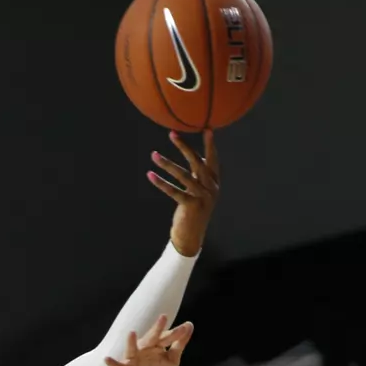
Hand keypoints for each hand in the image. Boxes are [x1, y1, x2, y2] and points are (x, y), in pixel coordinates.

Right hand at [104, 315, 194, 365]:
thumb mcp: (172, 360)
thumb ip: (180, 344)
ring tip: (132, 333)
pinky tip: (107, 359)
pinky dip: (112, 363)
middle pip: (151, 338)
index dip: (176, 334)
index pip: (166, 337)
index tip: (186, 327)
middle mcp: (144, 349)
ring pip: (132, 349)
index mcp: (156, 346)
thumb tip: (189, 324)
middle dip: (157, 329)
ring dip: (131, 342)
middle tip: (164, 317)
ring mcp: (132, 359)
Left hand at [150, 130, 218, 256]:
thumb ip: (199, 176)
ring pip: (183, 175)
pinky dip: (161, 183)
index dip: (210, 145)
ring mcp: (203, 198)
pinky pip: (174, 191)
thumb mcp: (199, 191)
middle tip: (172, 134)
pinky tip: (150, 175)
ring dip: (166, 164)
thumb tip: (194, 156)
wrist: (191, 236)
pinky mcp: (191, 207)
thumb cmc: (193, 210)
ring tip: (153, 154)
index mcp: (214, 183)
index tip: (207, 129)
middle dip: (184, 147)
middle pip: (197, 163)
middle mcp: (211, 188)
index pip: (212, 160)